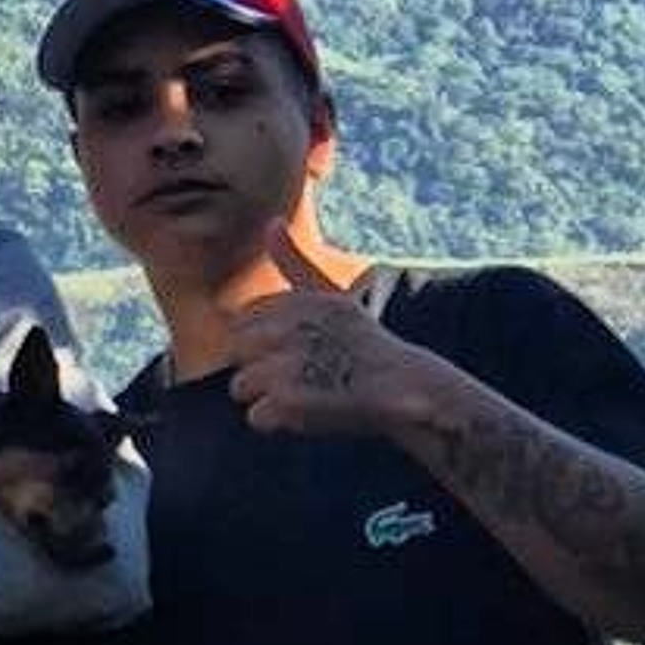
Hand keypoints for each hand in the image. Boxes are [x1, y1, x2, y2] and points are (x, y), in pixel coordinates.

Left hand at [224, 225, 436, 439]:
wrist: (409, 393)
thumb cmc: (364, 346)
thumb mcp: (331, 295)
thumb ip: (294, 261)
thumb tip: (271, 222)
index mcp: (295, 300)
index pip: (241, 322)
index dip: (265, 343)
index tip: (300, 350)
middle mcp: (289, 327)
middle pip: (235, 353)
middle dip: (260, 368)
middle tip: (306, 375)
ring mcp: (289, 364)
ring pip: (239, 386)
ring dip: (268, 397)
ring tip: (309, 394)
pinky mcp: (289, 400)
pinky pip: (256, 417)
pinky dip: (278, 422)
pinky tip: (310, 415)